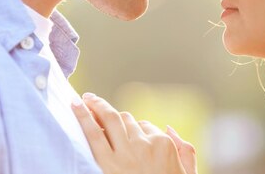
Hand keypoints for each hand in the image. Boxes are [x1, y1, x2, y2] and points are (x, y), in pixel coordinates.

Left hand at [72, 93, 196, 173]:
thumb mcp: (188, 173)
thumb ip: (185, 150)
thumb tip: (169, 127)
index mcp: (163, 144)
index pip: (144, 125)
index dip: (132, 127)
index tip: (121, 128)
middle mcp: (144, 144)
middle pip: (125, 119)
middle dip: (109, 111)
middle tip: (93, 100)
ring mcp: (125, 153)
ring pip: (110, 119)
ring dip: (96, 106)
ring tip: (83, 99)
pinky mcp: (106, 164)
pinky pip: (94, 134)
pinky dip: (84, 117)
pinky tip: (76, 106)